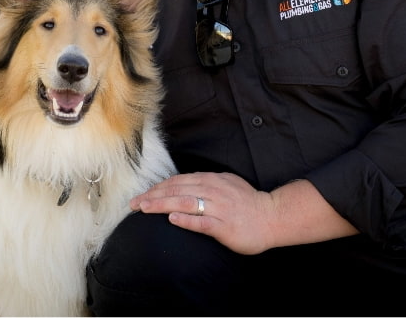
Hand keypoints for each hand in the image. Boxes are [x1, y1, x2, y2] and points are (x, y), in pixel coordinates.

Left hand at [130, 172, 275, 254]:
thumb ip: (205, 182)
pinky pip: (202, 222)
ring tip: (144, 209)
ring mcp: (218, 208)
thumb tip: (184, 184)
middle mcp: (212, 190)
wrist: (272, 216)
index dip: (157, 188)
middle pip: (175, 190)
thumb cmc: (247, 202)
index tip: (141, 195)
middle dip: (152, 196)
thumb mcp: (225, 183)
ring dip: (161, 205)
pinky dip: (186, 220)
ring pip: (184, 203)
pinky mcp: (224, 226)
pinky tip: (171, 220)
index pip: (177, 181)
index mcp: (210, 179)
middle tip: (134, 204)